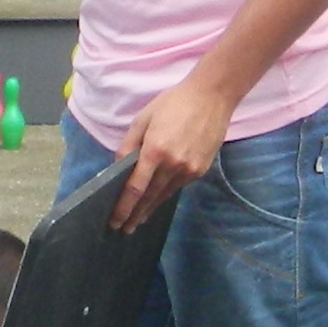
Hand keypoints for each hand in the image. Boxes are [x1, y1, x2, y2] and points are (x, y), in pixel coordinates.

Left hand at [112, 85, 234, 229]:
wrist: (212, 97)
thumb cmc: (173, 103)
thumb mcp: (143, 119)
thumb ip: (129, 145)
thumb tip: (118, 168)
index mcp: (155, 151)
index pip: (135, 188)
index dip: (124, 208)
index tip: (115, 222)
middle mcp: (173, 165)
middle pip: (150, 198)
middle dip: (135, 215)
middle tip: (124, 229)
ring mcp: (189, 170)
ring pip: (165, 195)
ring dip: (150, 208)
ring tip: (138, 220)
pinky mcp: (200, 170)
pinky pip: (178, 186)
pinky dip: (166, 193)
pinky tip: (158, 198)